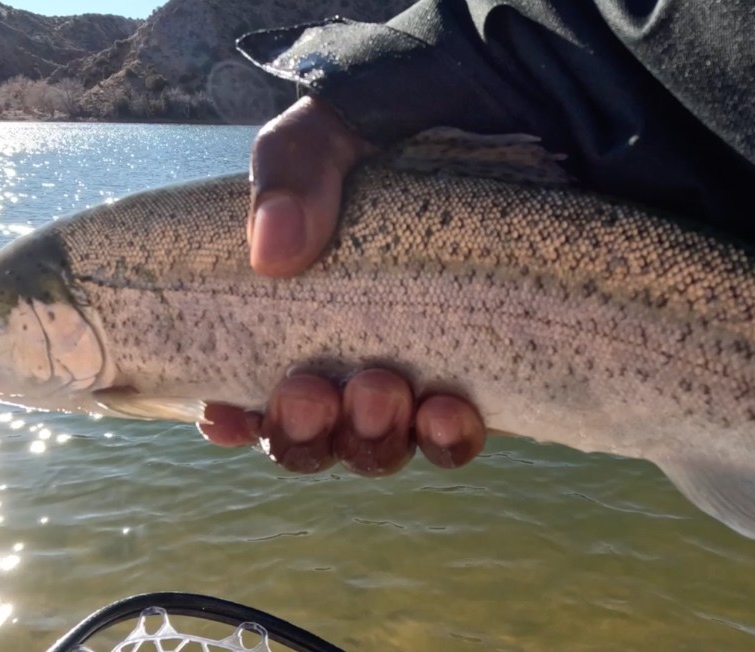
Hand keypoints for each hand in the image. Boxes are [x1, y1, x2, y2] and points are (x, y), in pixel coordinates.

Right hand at [199, 97, 486, 475]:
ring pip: (377, 448)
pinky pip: (455, 439)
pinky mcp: (486, 374)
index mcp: (302, 303)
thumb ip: (293, 166)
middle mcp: (354, 349)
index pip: (248, 382)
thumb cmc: (412, 116)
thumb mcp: (339, 124)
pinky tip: (449, 410)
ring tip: (386, 391)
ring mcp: (419, 367)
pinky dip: (445, 439)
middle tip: (314, 393)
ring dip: (370, 439)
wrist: (530, 101)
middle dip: (303, 431)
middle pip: (310, 434)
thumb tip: (272, 252)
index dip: (232, 417)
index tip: (224, 413)